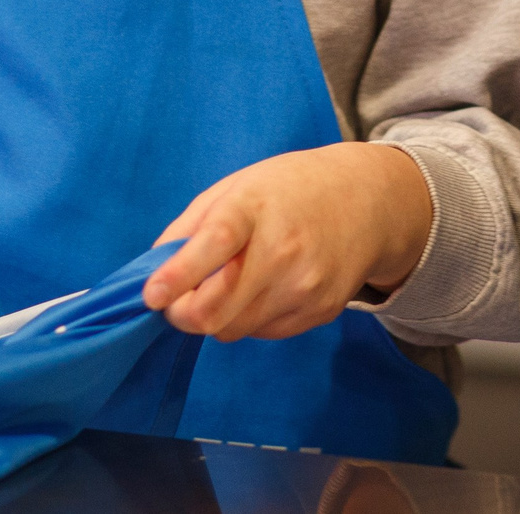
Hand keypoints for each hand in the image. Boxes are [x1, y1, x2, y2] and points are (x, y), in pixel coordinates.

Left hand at [141, 143, 433, 340]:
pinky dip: (248, 318)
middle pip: (217, 312)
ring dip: (216, 316)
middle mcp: (283, 250)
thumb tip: (154, 272)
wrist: (367, 202)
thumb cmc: (290, 189)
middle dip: (184, 315)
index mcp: (254, 208)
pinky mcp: (319, 312)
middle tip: (174, 302)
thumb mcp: (236, 186)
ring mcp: (305, 287)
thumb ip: (190, 228)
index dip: (178, 276)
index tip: (152, 295)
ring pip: (234, 330)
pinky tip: (263, 288)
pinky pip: (262, 333)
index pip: (214, 244)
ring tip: (227, 283)